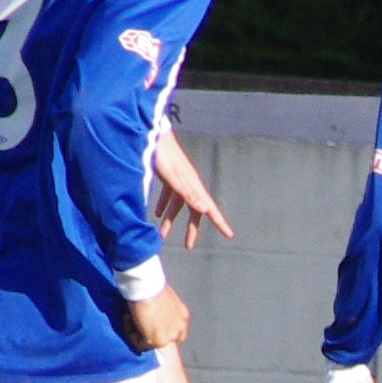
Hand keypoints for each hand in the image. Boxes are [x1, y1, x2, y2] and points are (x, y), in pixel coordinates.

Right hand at [123, 284, 188, 350]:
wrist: (147, 286)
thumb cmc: (151, 285)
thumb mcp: (163, 298)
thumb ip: (162, 310)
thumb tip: (151, 314)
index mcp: (183, 316)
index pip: (175, 332)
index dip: (161, 329)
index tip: (147, 322)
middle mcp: (180, 328)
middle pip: (163, 340)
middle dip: (149, 332)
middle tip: (137, 321)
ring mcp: (170, 336)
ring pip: (150, 344)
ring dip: (138, 333)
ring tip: (130, 318)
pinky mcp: (157, 341)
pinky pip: (140, 344)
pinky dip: (130, 333)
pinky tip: (128, 318)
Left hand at [152, 128, 233, 250]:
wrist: (153, 137)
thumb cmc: (163, 157)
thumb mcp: (175, 178)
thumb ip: (189, 194)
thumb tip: (205, 209)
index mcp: (193, 187)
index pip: (209, 208)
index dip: (219, 222)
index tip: (229, 234)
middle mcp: (189, 185)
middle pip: (193, 211)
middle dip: (190, 228)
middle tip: (188, 246)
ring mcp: (178, 180)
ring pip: (177, 205)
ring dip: (170, 220)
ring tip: (161, 234)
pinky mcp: (169, 176)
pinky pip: (168, 195)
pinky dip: (163, 205)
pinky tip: (155, 213)